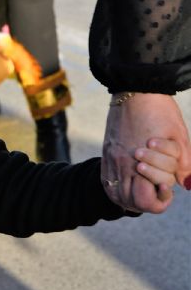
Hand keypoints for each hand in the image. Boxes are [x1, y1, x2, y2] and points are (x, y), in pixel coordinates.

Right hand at [101, 93, 190, 212]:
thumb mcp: (179, 138)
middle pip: (129, 201)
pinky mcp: (106, 152)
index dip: (160, 200)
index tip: (168, 189)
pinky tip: (128, 186)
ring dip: (130, 199)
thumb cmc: (161, 110)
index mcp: (140, 161)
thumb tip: (185, 184)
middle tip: (158, 191)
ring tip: (143, 192)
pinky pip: (107, 181)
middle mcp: (121, 163)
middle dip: (146, 202)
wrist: (136, 87)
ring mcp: (111, 158)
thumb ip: (183, 164)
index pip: (145, 199)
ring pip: (116, 194)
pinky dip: (117, 189)